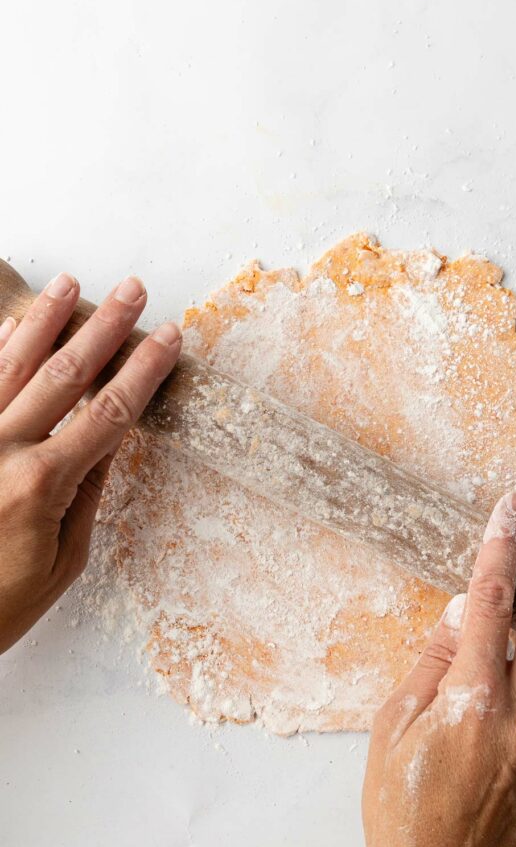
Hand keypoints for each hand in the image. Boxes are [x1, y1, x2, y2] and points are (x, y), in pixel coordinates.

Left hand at [0, 272, 181, 652]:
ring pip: (10, 364)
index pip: (108, 412)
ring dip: (44, 321)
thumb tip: (108, 442)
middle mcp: (0, 449)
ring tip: (70, 285)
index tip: (168, 339)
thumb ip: (86, 494)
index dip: (143, 371)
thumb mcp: (63, 562)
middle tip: (130, 292)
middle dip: (103, 328)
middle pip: (64, 374)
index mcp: (41, 483)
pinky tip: (10, 324)